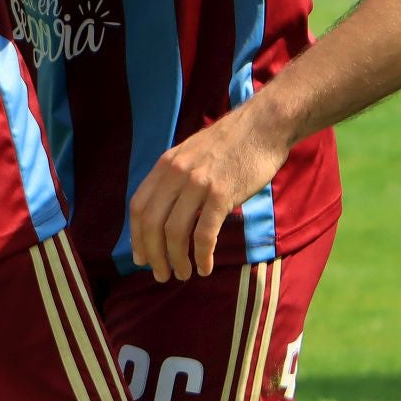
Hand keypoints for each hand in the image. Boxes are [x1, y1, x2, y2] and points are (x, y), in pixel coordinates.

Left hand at [129, 104, 289, 280]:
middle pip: (152, 223)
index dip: (137, 236)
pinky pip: (204, 233)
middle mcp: (177, 173)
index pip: (139, 206)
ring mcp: (199, 183)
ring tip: (183, 275)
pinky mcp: (222, 194)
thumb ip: (176, 177)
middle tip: (161, 275)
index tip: (142, 257)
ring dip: (176, 260)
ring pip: (175, 232)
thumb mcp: (192, 153)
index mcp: (166, 164)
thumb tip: (165, 212)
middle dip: (153, 255)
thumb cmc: (231, 142)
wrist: (263, 124)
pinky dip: (201, 256)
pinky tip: (205, 267)